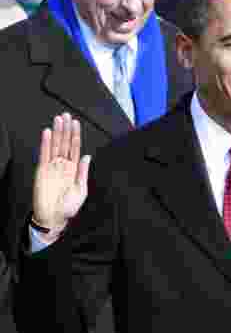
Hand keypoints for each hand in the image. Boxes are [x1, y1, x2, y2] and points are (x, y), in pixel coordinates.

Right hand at [32, 114, 88, 238]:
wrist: (54, 217)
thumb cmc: (68, 207)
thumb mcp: (81, 189)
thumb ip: (83, 172)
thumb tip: (87, 156)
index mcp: (73, 169)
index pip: (75, 148)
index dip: (76, 135)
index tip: (76, 123)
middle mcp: (63, 165)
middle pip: (65, 143)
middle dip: (66, 129)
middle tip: (66, 115)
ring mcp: (52, 166)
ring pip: (55, 145)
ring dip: (57, 132)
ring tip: (58, 119)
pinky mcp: (42, 170)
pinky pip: (44, 154)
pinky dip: (46, 143)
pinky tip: (48, 133)